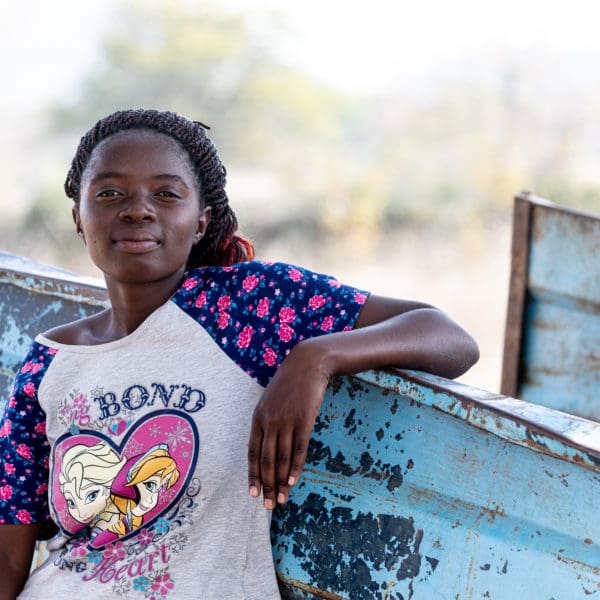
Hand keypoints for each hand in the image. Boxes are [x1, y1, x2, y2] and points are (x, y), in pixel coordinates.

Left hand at [247, 339, 330, 508]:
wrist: (307, 364)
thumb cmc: (289, 383)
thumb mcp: (271, 400)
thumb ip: (267, 421)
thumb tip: (267, 444)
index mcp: (258, 417)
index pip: (252, 452)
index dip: (252, 475)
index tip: (253, 494)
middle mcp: (269, 421)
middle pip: (265, 460)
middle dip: (267, 485)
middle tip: (269, 506)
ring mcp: (286, 421)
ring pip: (281, 458)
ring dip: (280, 482)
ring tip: (282, 500)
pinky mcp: (304, 420)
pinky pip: (298, 448)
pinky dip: (295, 467)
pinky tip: (293, 481)